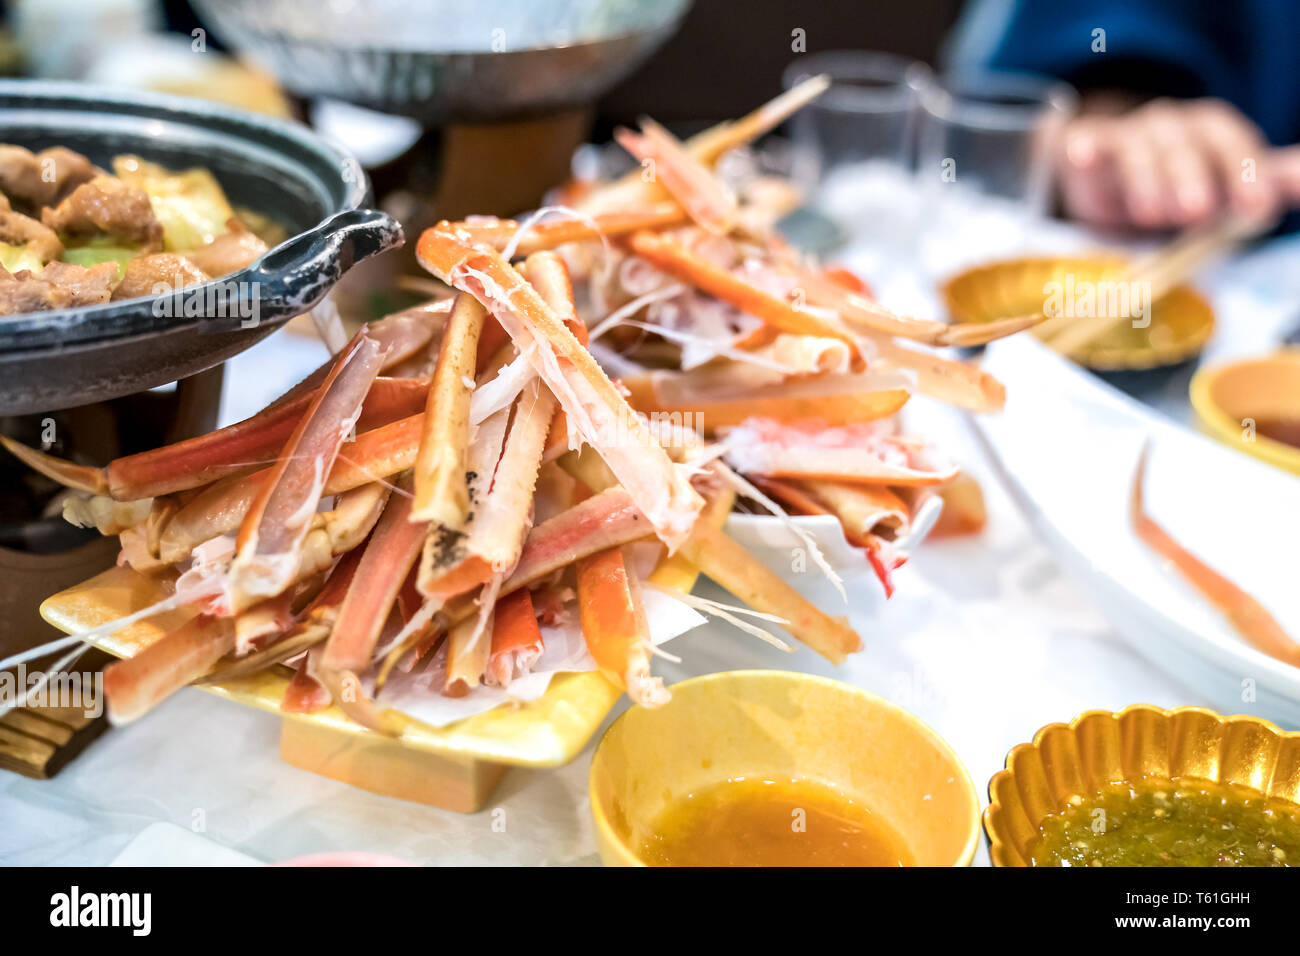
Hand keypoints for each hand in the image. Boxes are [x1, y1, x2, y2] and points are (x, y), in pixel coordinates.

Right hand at [1056, 98, 1294, 229]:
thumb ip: (1262, 181)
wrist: (1108, 165)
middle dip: (1192, 178)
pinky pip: (1087, 143)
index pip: (1234, 144)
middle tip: (1196, 213)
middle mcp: (1173, 125)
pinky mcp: (1087, 147)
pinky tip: (1085, 158)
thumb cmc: (1174, 180)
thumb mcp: (1220, 181)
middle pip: (1185, 146)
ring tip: (1149, 216)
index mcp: (1212, 130)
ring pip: (1139, 148)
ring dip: (1146, 179)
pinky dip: (1085, 149)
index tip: (1256, 207)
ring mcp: (1127, 134)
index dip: (1246, 174)